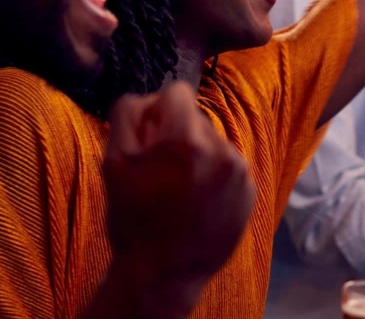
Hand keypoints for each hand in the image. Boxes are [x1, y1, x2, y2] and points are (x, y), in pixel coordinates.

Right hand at [103, 81, 254, 287]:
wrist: (164, 272)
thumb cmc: (134, 219)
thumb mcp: (114, 163)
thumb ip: (129, 115)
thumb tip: (150, 97)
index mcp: (187, 139)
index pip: (178, 92)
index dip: (158, 110)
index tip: (151, 135)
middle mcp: (222, 149)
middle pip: (196, 119)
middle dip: (179, 136)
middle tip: (162, 171)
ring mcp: (240, 170)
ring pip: (214, 142)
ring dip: (198, 156)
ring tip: (180, 190)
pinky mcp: (250, 189)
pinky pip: (229, 165)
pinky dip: (214, 175)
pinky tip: (198, 201)